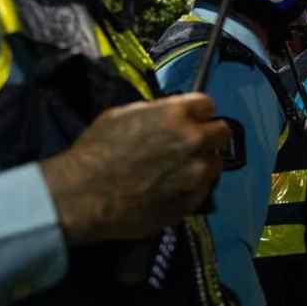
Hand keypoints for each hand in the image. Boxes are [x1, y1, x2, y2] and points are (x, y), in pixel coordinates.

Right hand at [40, 93, 229, 243]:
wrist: (84, 195)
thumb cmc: (96, 151)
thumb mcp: (123, 115)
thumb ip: (157, 113)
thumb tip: (171, 115)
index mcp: (178, 114)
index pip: (207, 105)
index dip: (197, 113)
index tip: (189, 120)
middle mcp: (195, 141)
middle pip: (222, 132)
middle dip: (209, 136)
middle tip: (191, 144)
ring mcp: (198, 173)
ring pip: (216, 163)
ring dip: (203, 162)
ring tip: (180, 170)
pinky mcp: (194, 200)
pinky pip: (204, 189)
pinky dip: (193, 186)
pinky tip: (172, 189)